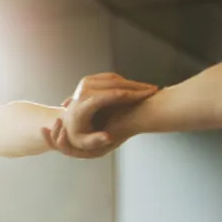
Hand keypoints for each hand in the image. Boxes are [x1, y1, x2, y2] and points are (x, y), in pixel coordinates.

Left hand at [42, 73, 157, 158]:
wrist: (67, 121)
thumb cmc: (78, 135)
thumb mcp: (85, 142)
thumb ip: (96, 141)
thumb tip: (109, 137)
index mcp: (84, 103)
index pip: (112, 95)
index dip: (131, 95)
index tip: (147, 95)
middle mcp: (84, 89)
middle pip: (114, 84)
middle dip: (135, 87)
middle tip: (154, 90)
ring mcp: (86, 82)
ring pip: (114, 78)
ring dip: (132, 83)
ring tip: (150, 89)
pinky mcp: (89, 80)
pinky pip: (111, 78)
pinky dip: (124, 82)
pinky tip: (137, 89)